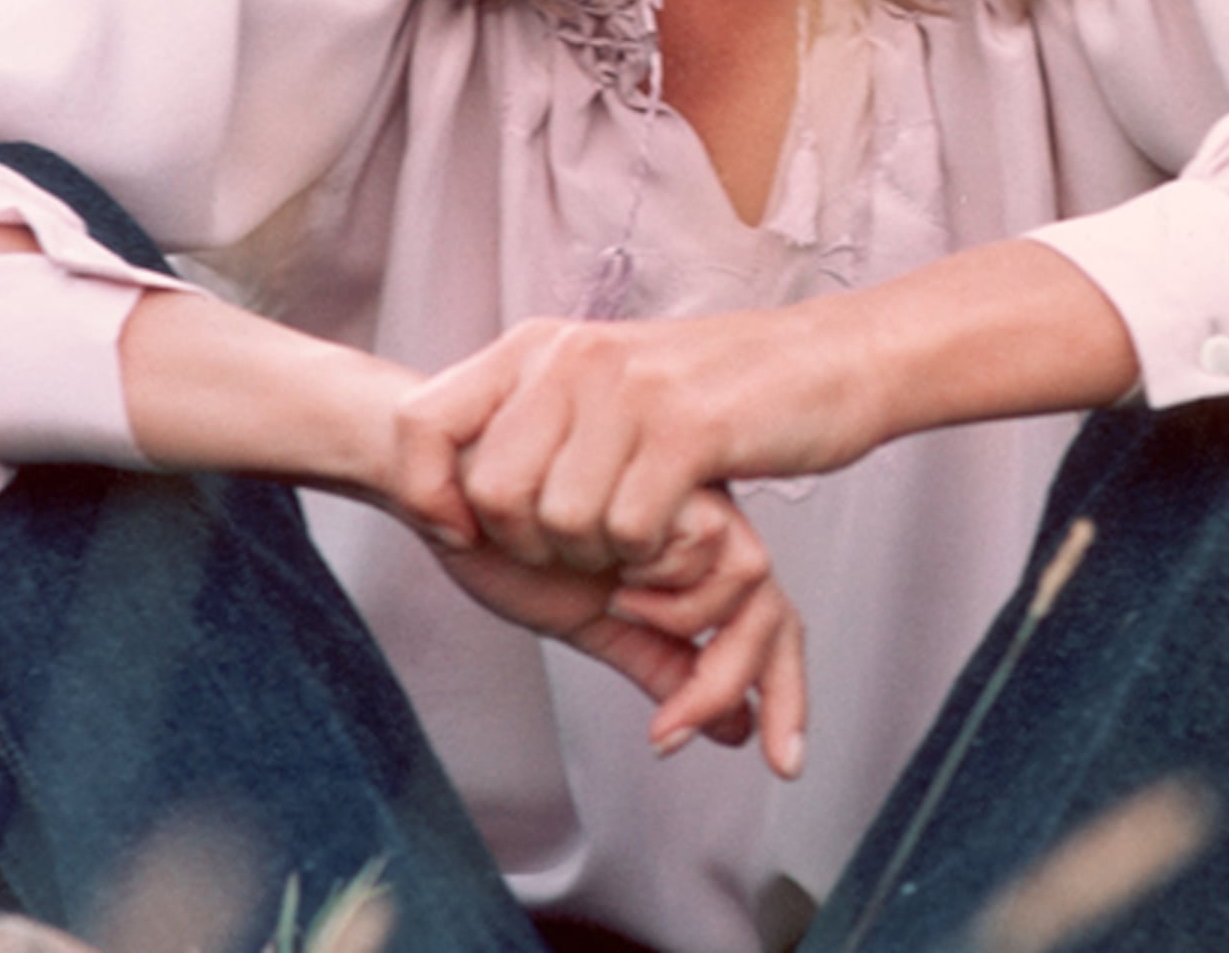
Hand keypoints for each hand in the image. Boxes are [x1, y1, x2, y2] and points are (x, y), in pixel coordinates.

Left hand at [399, 312, 872, 573]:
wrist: (830, 362)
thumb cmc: (714, 393)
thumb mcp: (604, 385)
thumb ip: (536, 417)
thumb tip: (455, 478)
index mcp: (540, 346)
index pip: (421, 421)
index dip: (424, 492)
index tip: (459, 534)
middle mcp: (573, 357)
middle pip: (491, 491)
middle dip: (528, 545)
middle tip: (579, 548)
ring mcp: (630, 390)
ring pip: (560, 520)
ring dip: (598, 554)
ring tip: (634, 538)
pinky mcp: (688, 431)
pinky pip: (628, 527)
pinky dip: (648, 556)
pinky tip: (671, 540)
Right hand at [426, 485, 809, 776]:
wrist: (443, 487)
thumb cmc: (506, 542)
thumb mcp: (594, 621)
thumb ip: (660, 663)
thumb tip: (738, 733)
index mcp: (692, 561)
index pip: (766, 623)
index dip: (786, 691)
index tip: (782, 762)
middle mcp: (702, 525)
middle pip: (772, 607)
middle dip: (735, 680)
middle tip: (670, 731)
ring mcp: (689, 493)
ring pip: (751, 572)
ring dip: (681, 615)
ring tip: (616, 604)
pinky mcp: (665, 465)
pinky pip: (705, 542)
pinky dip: (659, 580)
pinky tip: (608, 578)